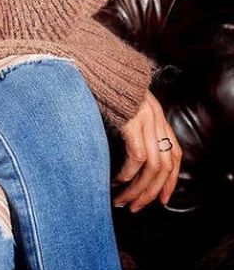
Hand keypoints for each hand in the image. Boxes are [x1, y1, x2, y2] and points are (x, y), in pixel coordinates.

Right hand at [111, 90, 181, 211]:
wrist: (95, 62)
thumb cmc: (103, 86)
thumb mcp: (125, 107)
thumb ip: (133, 127)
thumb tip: (130, 159)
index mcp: (156, 116)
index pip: (175, 154)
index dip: (171, 180)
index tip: (162, 199)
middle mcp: (155, 118)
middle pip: (165, 165)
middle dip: (151, 192)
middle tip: (136, 207)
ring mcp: (145, 118)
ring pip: (152, 165)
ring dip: (138, 188)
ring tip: (123, 200)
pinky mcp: (131, 120)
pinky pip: (137, 155)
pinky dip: (128, 173)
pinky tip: (116, 180)